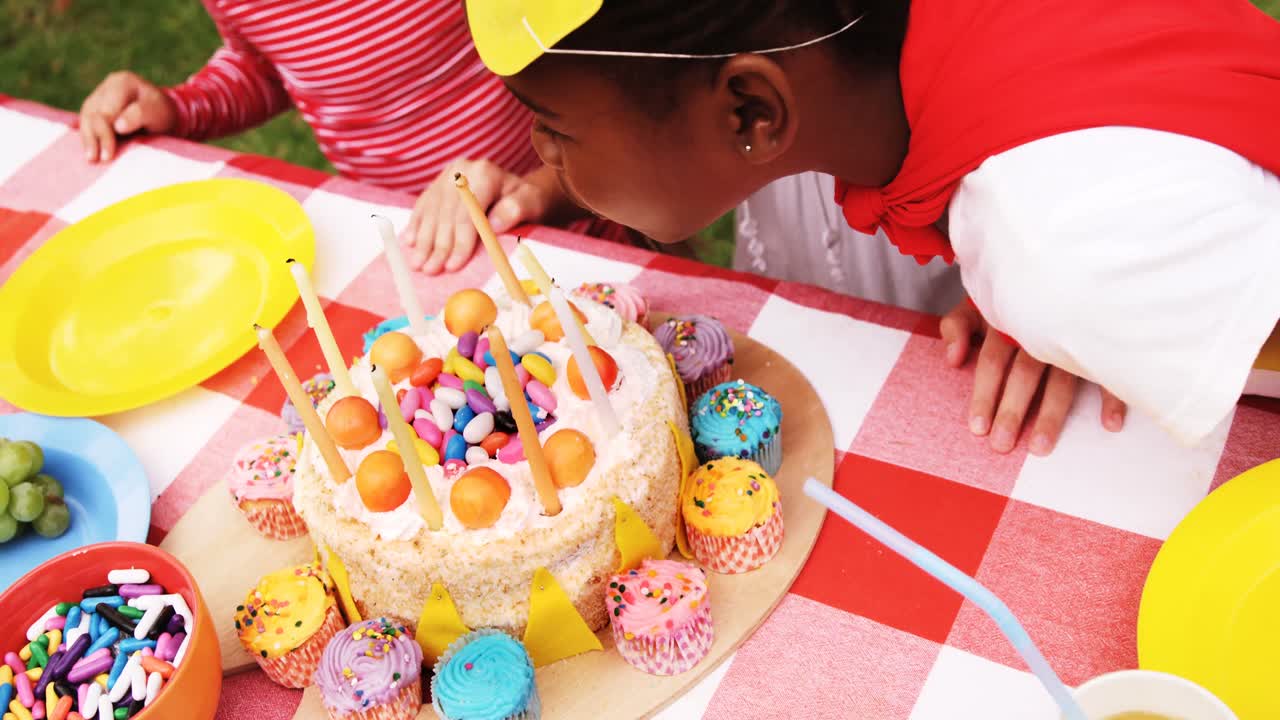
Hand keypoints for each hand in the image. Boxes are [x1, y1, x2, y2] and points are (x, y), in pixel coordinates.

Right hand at [78, 71, 177, 162]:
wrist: (164, 113)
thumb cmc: (162, 113)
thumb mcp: (158, 112)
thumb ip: (139, 114)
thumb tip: (118, 126)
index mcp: (122, 82)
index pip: (107, 111)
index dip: (105, 134)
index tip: (108, 156)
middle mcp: (106, 86)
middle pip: (92, 113)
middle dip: (94, 138)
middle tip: (95, 160)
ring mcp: (98, 96)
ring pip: (86, 118)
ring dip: (87, 139)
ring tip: (91, 159)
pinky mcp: (94, 107)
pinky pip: (86, 122)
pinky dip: (88, 137)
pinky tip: (90, 152)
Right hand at [406, 160, 561, 274]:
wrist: (520, 189)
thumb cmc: (527, 200)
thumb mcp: (531, 202)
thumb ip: (516, 210)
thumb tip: (494, 224)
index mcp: (484, 173)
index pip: (467, 213)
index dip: (459, 242)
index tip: (453, 266)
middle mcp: (461, 171)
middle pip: (446, 214)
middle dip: (438, 246)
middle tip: (431, 271)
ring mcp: (447, 176)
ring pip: (431, 212)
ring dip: (423, 241)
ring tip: (418, 264)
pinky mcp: (437, 183)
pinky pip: (422, 206)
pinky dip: (416, 226)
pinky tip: (410, 243)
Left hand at [939, 298, 1125, 454]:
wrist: (1054, 256)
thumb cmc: (1008, 290)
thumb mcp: (975, 301)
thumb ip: (957, 327)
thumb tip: (954, 358)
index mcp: (1007, 321)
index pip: (993, 361)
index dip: (984, 394)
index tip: (977, 428)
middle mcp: (1039, 329)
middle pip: (1025, 373)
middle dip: (1013, 410)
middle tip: (1002, 444)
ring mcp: (1073, 334)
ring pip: (1063, 377)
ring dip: (1053, 413)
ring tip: (1041, 446)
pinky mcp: (1101, 337)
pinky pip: (1108, 368)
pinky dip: (1112, 395)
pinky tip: (1110, 424)